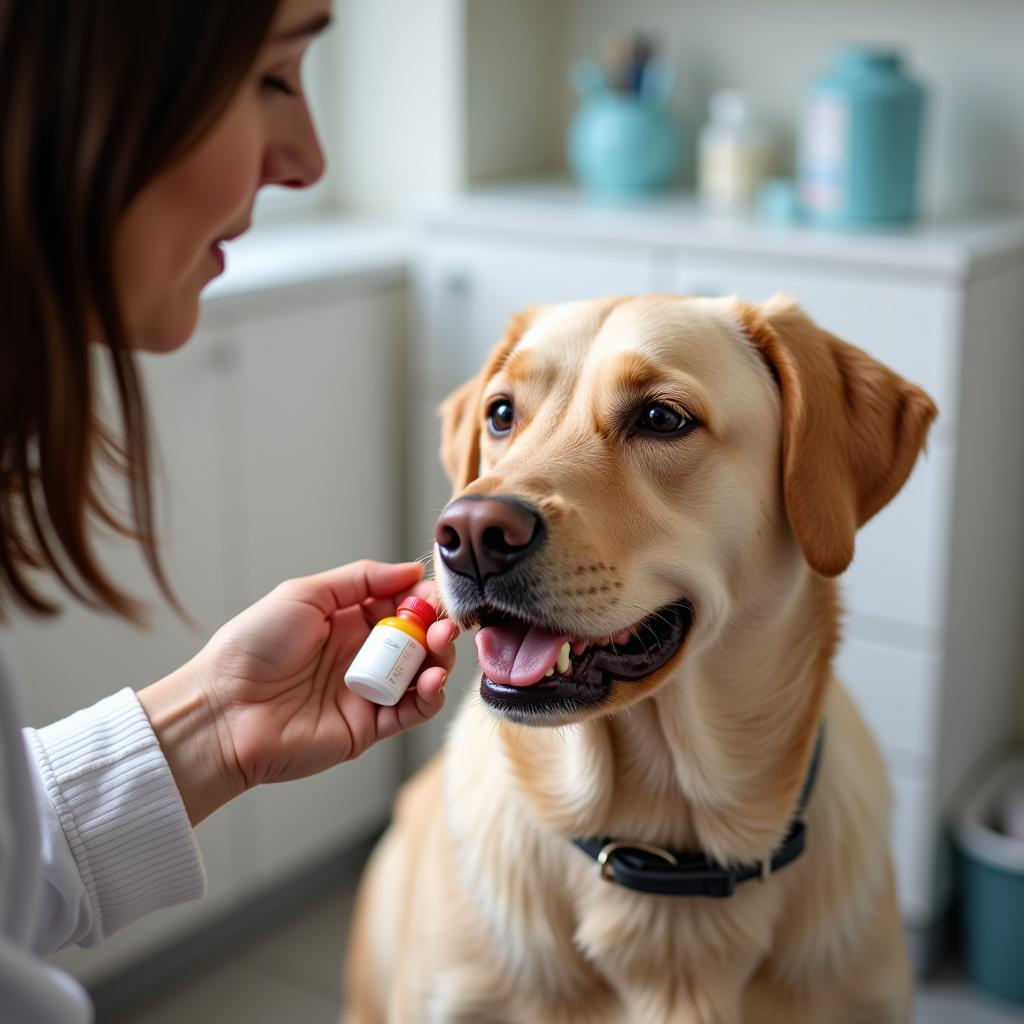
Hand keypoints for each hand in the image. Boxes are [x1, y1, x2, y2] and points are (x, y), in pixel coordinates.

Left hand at [139, 560, 456, 824]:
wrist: (223, 711)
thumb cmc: (251, 648)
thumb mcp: (304, 594)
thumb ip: (361, 579)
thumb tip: (412, 569)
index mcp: (345, 620)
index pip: (399, 603)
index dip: (421, 597)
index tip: (433, 593)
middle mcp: (362, 654)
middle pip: (418, 637)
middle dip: (438, 626)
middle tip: (442, 624)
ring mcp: (368, 691)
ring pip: (423, 672)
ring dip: (441, 657)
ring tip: (439, 646)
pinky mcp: (370, 726)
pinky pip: (414, 711)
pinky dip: (431, 695)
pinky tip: (430, 679)